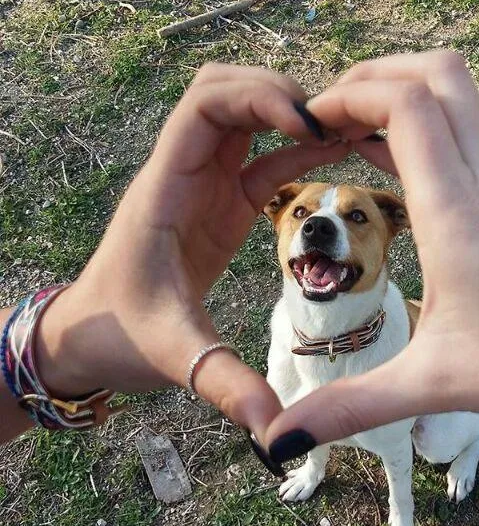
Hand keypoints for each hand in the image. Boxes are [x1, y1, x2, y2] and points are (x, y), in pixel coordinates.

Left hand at [37, 64, 346, 438]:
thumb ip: (225, 383)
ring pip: (245, 118)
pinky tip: (334, 156)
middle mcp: (184, 173)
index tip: (306, 125)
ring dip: (290, 115)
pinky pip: (262, 161)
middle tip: (330, 124)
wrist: (86, 339)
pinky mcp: (221, 204)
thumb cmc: (117, 336)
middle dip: (278, 93)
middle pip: (227, 92)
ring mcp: (203, 185)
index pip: (205, 105)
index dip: (258, 98)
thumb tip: (275, 433)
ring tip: (345, 131)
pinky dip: (297, 151)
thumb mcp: (174, 355)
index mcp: (165, 188)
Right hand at [265, 50, 478, 457]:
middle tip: (328, 118)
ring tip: (354, 137)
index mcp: (460, 212)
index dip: (350, 95)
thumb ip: (355, 404)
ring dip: (404, 96)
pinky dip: (430, 128)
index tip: (307, 124)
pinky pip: (474, 133)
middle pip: (436, 73)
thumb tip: (284, 439)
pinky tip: (403, 169)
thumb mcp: (442, 384)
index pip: (407, 104)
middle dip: (373, 77)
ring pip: (460, 95)